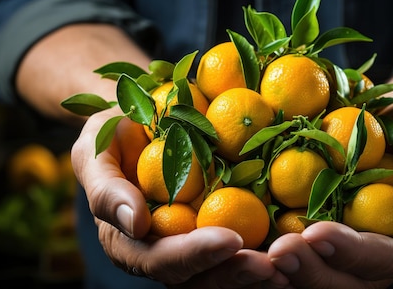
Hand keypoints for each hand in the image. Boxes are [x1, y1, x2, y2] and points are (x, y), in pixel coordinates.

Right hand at [71, 107, 288, 287]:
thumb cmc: (113, 134)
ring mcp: (193, 245)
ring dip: (257, 273)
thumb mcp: (95, 149)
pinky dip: (269, 252)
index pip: (160, 260)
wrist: (139, 119)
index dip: (194, 254)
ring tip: (291, 264)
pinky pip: (244, 250)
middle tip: (272, 265)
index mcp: (129, 242)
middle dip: (234, 273)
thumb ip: (105, 187)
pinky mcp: (219, 230)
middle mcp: (163, 253)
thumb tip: (133, 222)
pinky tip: (297, 247)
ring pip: (224, 274)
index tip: (229, 240)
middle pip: (198, 278)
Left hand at [268, 96, 392, 287]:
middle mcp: (383, 253)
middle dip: (311, 271)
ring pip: (318, 275)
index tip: (319, 233)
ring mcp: (350, 248)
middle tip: (277, 251)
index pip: (390, 258)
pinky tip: (239, 242)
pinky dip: (268, 254)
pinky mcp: (322, 234)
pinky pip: (297, 253)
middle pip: (348, 281)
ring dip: (284, 272)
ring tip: (249, 256)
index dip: (355, 252)